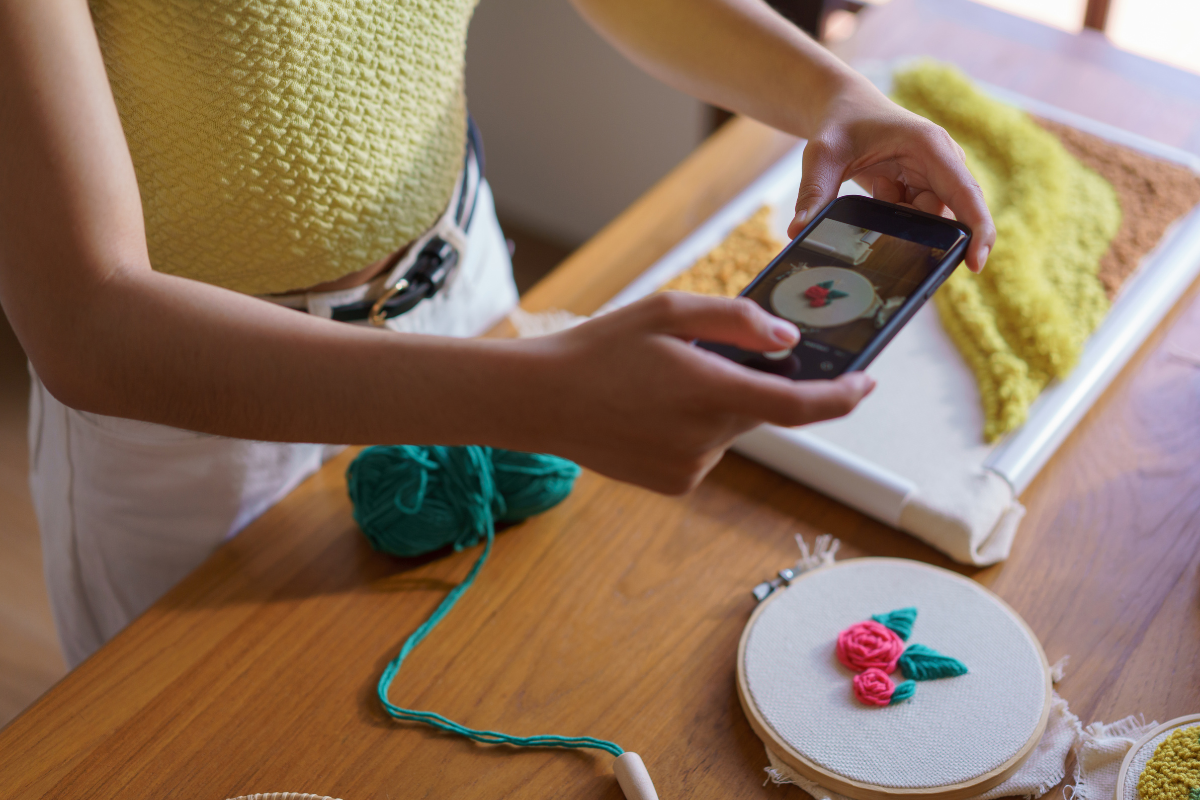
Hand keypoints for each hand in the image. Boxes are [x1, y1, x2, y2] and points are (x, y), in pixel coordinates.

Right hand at [520, 292, 874, 493]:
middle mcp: (706, 438)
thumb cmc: (599, 348)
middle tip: (704, 357)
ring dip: (716, 405)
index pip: (797, 406)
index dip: (840, 397)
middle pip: (760, 409)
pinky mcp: (674, 484)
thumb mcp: (665, 312)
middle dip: (749, 382)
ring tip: (659, 385)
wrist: (539, 402)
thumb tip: (788, 340)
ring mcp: (690, 468)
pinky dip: (694, 429)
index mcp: (708, 391)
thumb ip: (735, 321)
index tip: (867, 383)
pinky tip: (650, 413)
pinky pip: (705, 451)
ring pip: (730, 429)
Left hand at [787, 74, 995, 272]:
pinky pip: (914, 218)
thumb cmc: (838, 123)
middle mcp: (943, 162)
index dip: (977, 230)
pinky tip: (876, 192)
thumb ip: (813, 193)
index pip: (965, 194)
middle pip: (945, 215)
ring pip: (927, 221)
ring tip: (875, 189)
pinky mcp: (923, 188)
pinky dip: (893, 218)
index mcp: (931, 146)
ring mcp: (936, 177)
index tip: (975, 264)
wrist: (841, 109)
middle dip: (918, 229)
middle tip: (885, 211)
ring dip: (898, 220)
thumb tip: (797, 232)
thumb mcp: (821, 155)